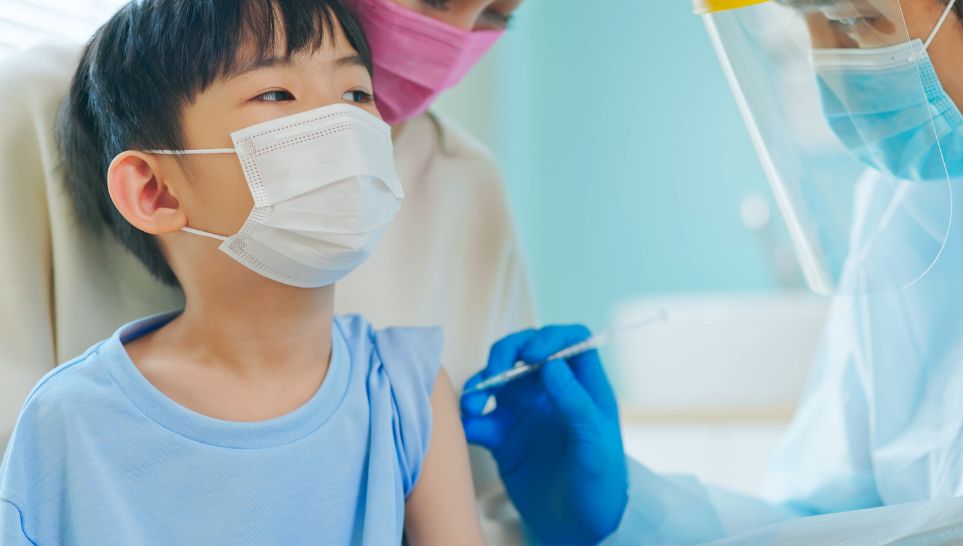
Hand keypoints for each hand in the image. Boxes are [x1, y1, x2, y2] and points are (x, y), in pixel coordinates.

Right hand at [461, 326, 627, 545]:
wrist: (579, 527)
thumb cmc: (601, 483)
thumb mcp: (594, 442)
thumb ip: (575, 402)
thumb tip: (552, 364)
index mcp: (583, 386)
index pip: (570, 339)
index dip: (549, 337)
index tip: (532, 355)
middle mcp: (551, 391)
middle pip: (524, 350)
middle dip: (504, 354)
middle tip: (494, 373)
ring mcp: (525, 411)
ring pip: (495, 378)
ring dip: (479, 383)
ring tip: (474, 405)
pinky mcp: (502, 436)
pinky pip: (477, 416)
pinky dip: (467, 417)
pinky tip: (469, 428)